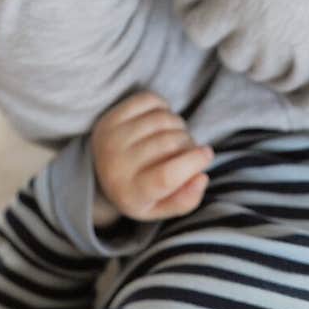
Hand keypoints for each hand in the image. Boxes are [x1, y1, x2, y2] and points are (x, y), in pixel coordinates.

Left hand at [90, 92, 213, 220]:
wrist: (100, 176)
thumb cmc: (140, 193)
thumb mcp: (160, 208)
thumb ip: (184, 200)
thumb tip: (202, 176)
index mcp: (131, 193)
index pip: (166, 176)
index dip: (193, 163)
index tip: (208, 154)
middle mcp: (117, 164)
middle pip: (169, 144)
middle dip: (189, 144)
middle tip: (189, 151)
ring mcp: (112, 137)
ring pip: (162, 120)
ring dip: (179, 126)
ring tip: (176, 138)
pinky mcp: (112, 116)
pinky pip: (150, 101)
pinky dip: (165, 108)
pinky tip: (163, 122)